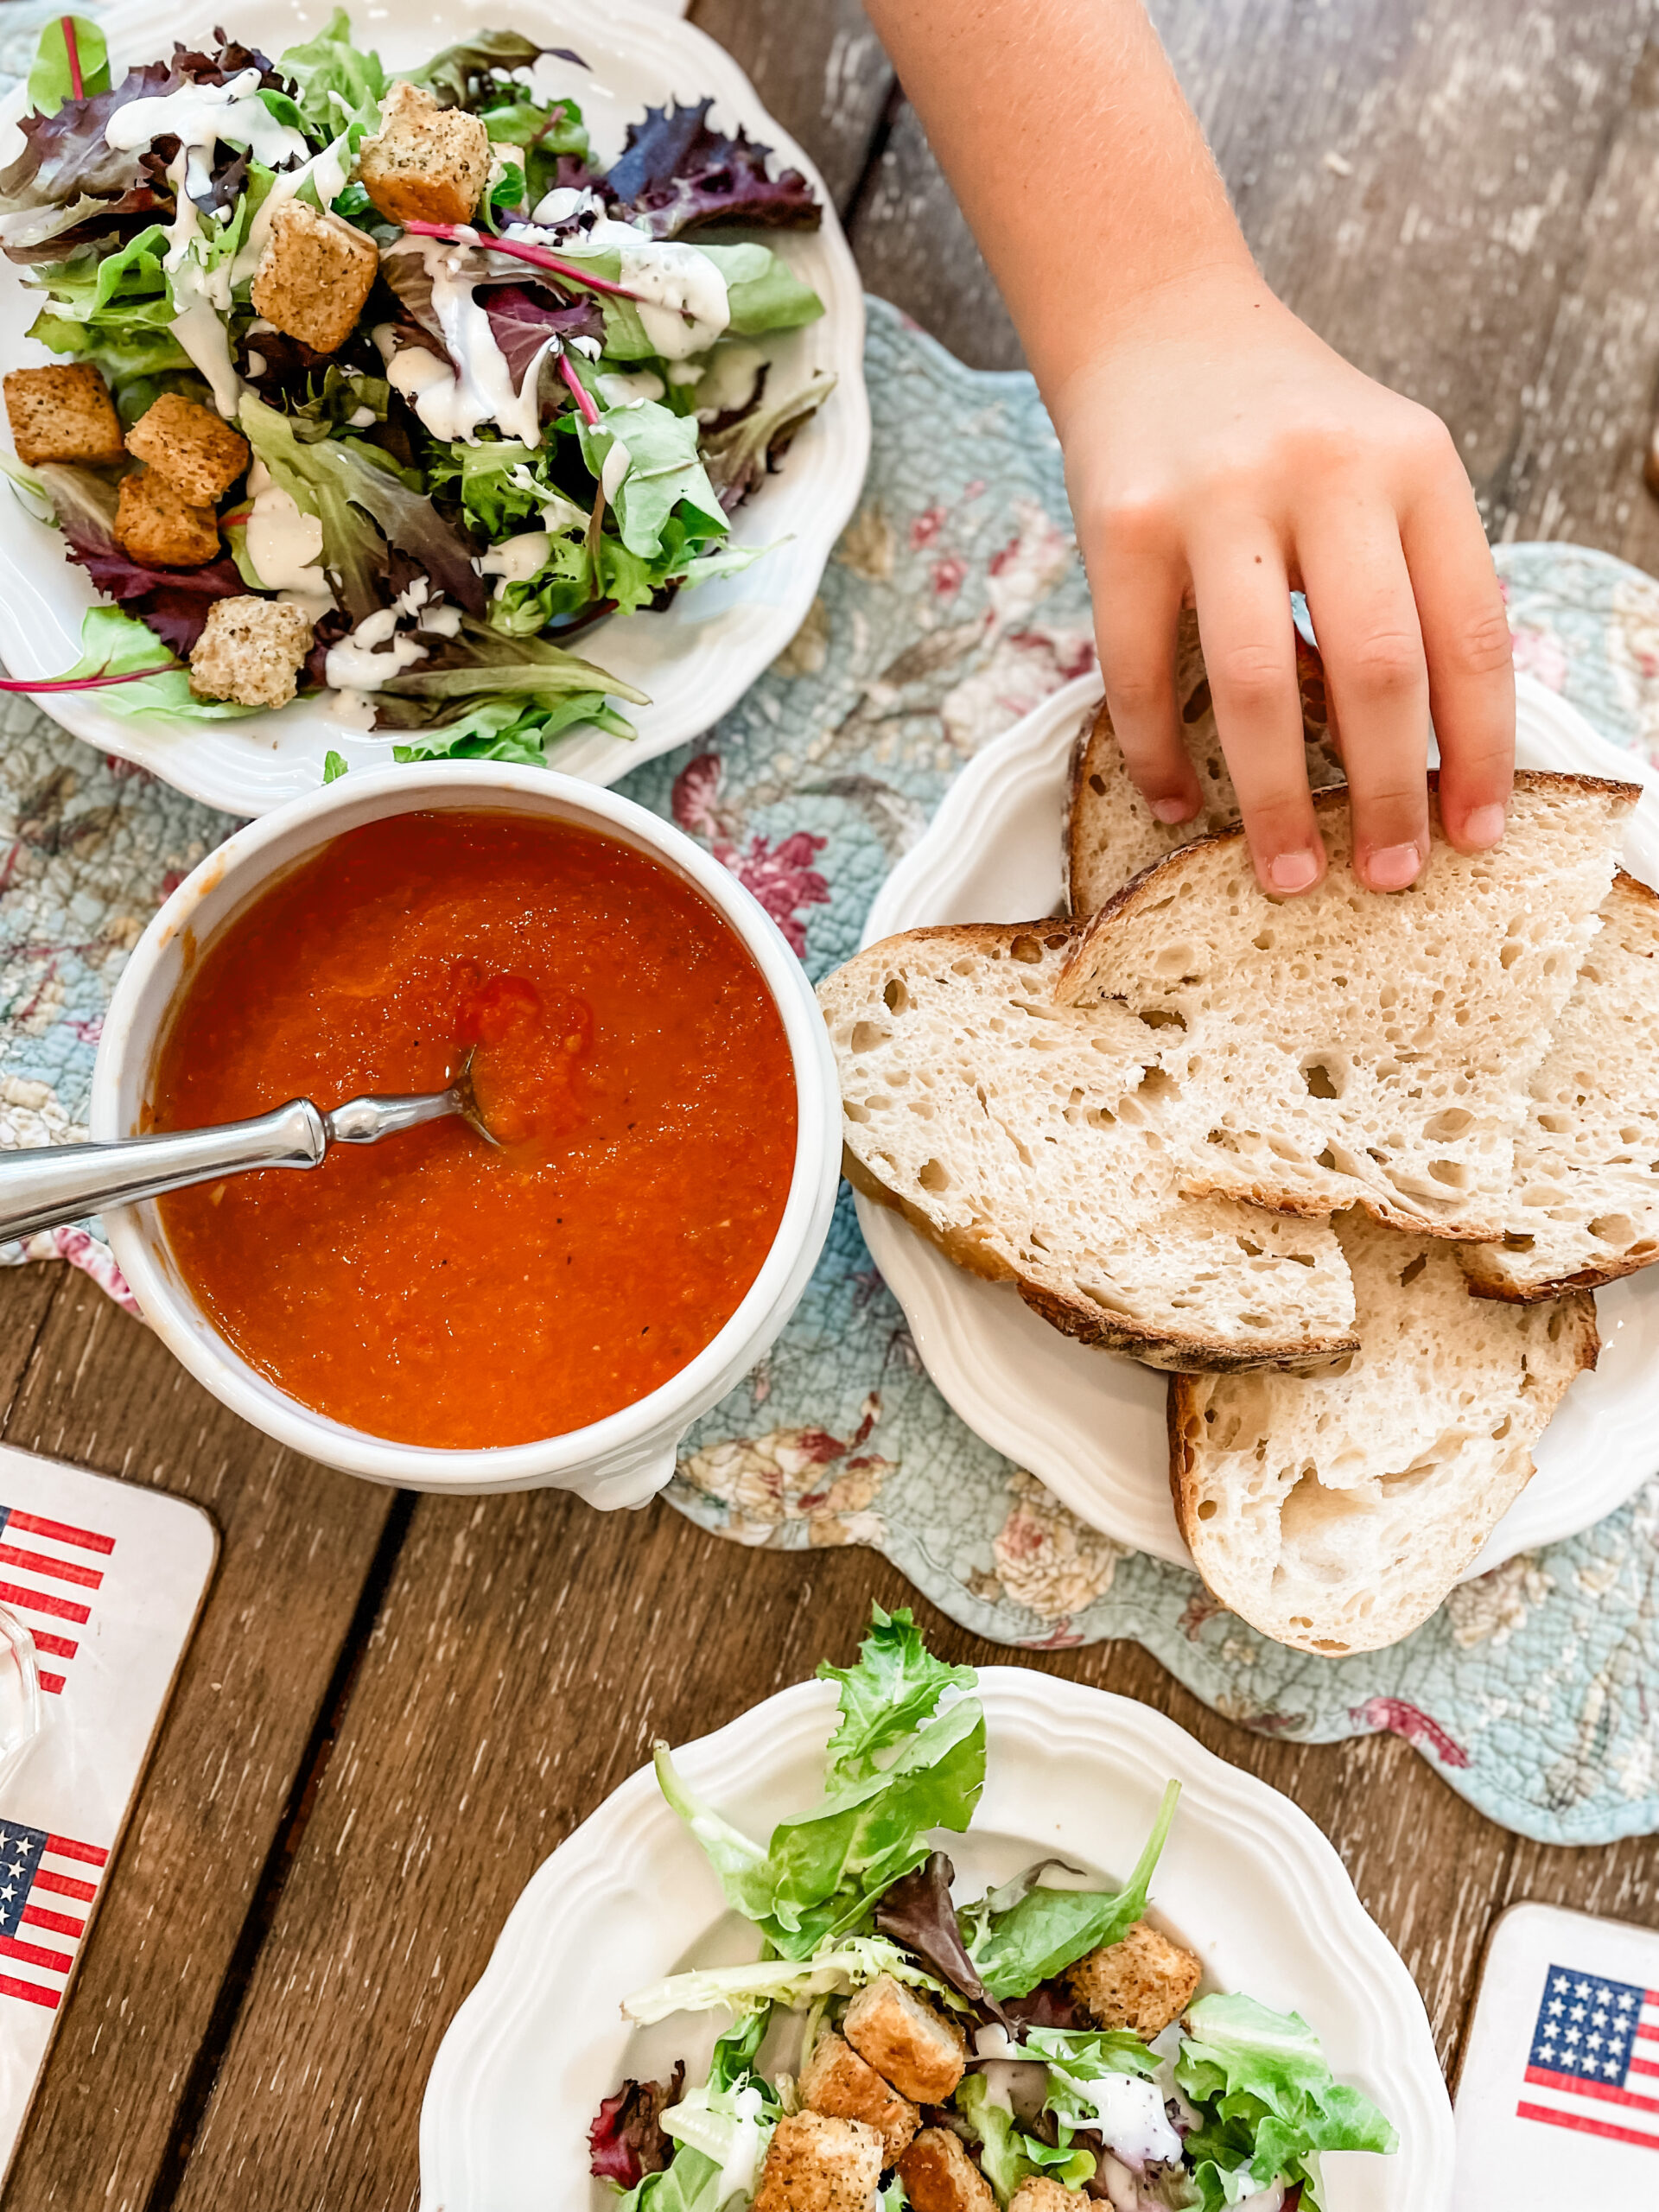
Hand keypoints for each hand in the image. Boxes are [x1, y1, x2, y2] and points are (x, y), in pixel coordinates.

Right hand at [1050, 262, 1513, 893]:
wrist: (1157, 323)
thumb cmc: (1284, 427)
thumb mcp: (1380, 471)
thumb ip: (1410, 583)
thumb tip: (1431, 761)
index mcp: (1416, 463)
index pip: (1470, 631)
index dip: (1481, 749)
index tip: (1475, 836)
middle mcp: (1325, 469)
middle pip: (1376, 667)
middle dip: (1387, 794)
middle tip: (1386, 877)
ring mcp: (1216, 495)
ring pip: (1258, 683)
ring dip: (1275, 801)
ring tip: (1287, 873)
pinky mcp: (1121, 523)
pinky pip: (1137, 672)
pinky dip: (1157, 756)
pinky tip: (1175, 805)